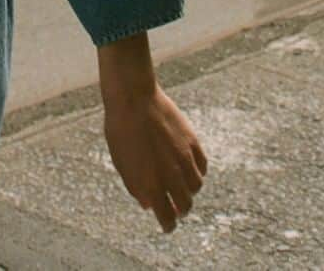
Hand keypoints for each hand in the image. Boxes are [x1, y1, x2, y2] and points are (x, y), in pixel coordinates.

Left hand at [103, 85, 206, 232]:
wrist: (133, 98)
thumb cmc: (120, 129)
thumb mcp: (121, 162)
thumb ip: (135, 187)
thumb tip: (147, 204)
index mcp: (151, 184)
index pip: (167, 218)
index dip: (168, 225)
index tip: (167, 225)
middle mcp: (172, 175)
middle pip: (185, 205)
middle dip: (180, 209)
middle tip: (175, 207)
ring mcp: (184, 158)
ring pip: (196, 187)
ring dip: (189, 190)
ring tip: (180, 185)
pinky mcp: (192, 142)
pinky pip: (202, 166)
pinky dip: (197, 172)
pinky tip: (189, 168)